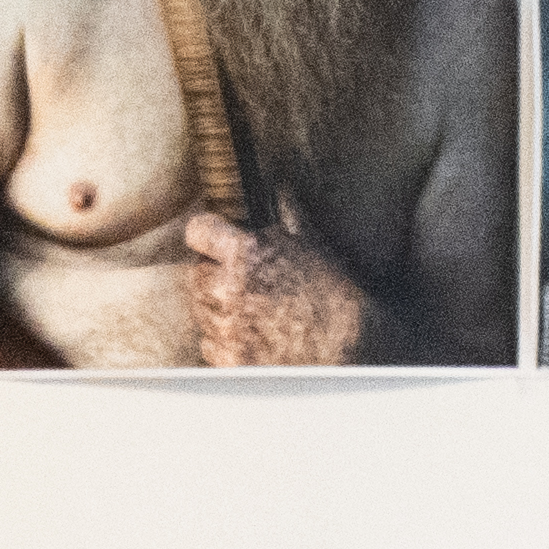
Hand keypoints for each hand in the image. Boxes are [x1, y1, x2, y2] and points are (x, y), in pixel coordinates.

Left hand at [181, 206, 365, 368]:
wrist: (352, 352)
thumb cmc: (336, 298)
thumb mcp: (312, 246)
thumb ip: (286, 215)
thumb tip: (280, 188)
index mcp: (245, 253)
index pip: (198, 232)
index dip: (208, 235)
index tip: (215, 242)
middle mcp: (227, 290)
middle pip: (196, 274)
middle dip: (215, 276)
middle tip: (244, 285)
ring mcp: (226, 328)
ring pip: (201, 311)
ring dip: (219, 311)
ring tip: (254, 315)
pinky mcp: (229, 360)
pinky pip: (210, 346)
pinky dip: (225, 344)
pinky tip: (254, 340)